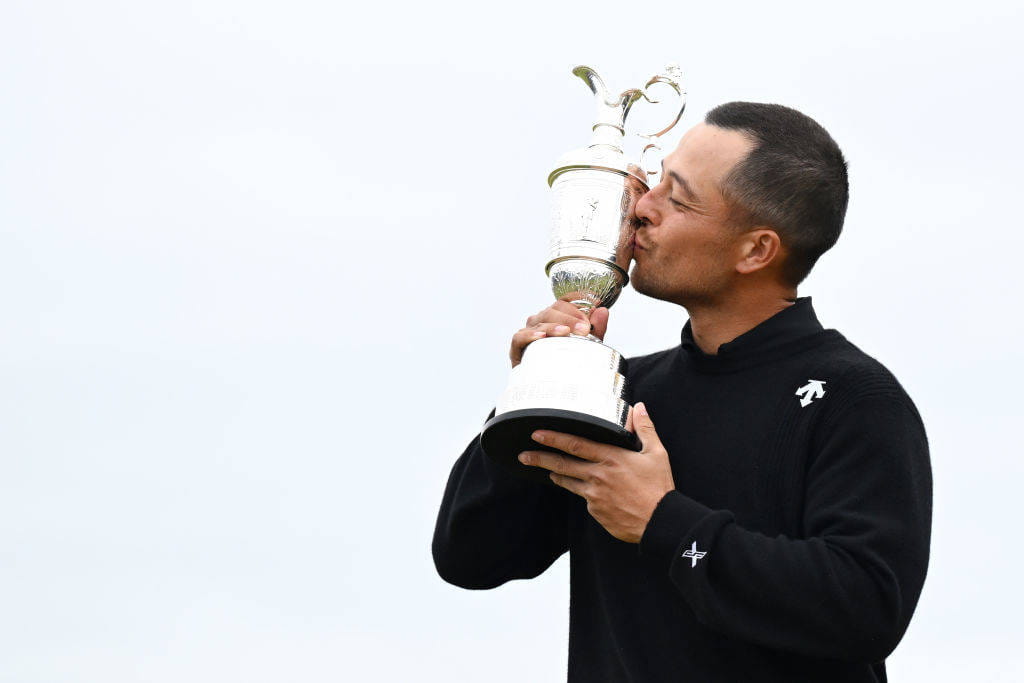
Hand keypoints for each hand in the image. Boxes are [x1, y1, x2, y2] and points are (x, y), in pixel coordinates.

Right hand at [510, 302, 609, 367]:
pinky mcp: (517, 348)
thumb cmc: (566, 364)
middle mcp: (541, 321)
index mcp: (556, 317)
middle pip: (554, 309)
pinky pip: (520, 337)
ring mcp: (528, 333)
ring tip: (566, 332)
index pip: (564, 301)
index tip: (594, 302)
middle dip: (571, 317)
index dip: (578, 298)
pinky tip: (541, 337)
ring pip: (539, 321)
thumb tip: (603, 311)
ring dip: (554, 326)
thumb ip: (595, 329)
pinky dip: (530, 335)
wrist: (550, 391)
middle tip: (585, 329)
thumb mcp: (586, 347)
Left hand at [517, 402, 674, 542]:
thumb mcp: (656, 454)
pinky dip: (583, 492)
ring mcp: (594, 495)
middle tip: (523, 455)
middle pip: (562, 464)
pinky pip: (584, 498)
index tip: (537, 433)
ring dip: (555, 474)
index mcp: (611, 458)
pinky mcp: (595, 511)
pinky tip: (588, 491)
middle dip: (540, 458)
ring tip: (545, 469)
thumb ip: (644, 429)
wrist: (660, 522)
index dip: (554, 438)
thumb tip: (639, 407)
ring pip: (568, 482)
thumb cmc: (659, 487)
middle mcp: (598, 476)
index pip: (575, 444)